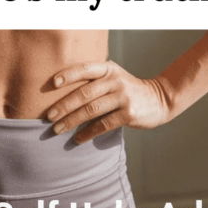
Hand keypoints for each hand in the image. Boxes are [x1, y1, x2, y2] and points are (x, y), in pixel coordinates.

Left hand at [45, 60, 170, 143]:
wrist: (159, 99)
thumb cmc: (127, 89)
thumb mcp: (114, 76)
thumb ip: (94, 79)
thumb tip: (61, 91)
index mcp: (108, 68)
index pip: (85, 69)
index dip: (69, 75)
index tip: (53, 84)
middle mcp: (115, 80)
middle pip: (84, 93)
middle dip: (64, 105)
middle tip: (49, 116)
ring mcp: (123, 97)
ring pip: (91, 110)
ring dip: (71, 121)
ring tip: (57, 130)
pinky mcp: (129, 114)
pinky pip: (103, 124)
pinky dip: (88, 133)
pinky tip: (77, 139)